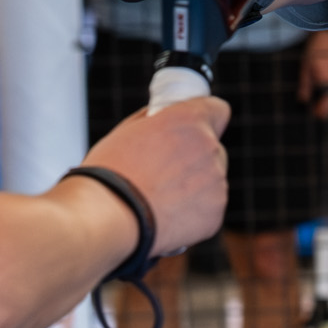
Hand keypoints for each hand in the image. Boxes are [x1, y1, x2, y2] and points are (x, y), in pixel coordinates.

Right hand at [80, 97, 230, 252]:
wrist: (108, 218)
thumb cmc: (111, 173)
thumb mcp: (127, 131)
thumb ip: (155, 122)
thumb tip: (162, 118)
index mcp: (190, 121)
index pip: (218, 109)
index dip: (206, 118)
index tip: (192, 130)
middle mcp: (210, 148)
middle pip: (213, 149)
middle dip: (196, 157)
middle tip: (166, 171)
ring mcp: (217, 183)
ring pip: (211, 180)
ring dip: (194, 185)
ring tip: (159, 198)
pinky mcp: (215, 214)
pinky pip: (208, 208)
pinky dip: (193, 212)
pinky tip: (166, 216)